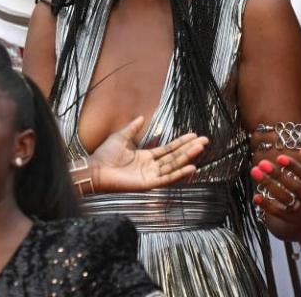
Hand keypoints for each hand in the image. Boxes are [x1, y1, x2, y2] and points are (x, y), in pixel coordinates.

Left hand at [90, 116, 207, 192]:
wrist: (95, 169)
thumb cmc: (105, 155)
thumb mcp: (121, 137)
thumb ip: (133, 128)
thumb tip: (142, 117)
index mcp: (146, 156)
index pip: (168, 149)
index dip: (181, 142)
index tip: (194, 136)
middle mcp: (151, 166)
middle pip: (175, 157)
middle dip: (189, 148)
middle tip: (204, 141)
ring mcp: (151, 175)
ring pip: (173, 166)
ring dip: (187, 157)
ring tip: (200, 148)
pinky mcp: (149, 184)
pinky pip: (167, 179)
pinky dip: (179, 174)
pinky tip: (190, 167)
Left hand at [251, 151, 300, 242]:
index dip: (295, 167)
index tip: (279, 157)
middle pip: (295, 187)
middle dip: (278, 174)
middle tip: (262, 163)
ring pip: (285, 198)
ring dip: (269, 184)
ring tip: (254, 171)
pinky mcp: (292, 219)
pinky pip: (278, 212)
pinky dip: (267, 205)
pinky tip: (255, 196)